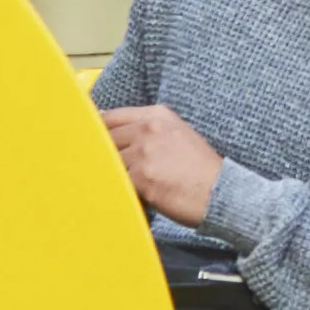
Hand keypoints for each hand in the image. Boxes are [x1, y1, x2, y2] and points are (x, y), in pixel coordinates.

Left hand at [102, 100, 222, 228]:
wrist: (220, 192)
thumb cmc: (201, 169)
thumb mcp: (178, 135)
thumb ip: (148, 130)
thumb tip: (114, 135)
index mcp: (157, 115)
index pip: (111, 116)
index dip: (97, 131)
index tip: (89, 141)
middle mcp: (148, 128)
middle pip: (105, 138)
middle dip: (103, 155)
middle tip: (104, 168)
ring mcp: (143, 152)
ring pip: (109, 162)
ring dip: (112, 174)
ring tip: (121, 184)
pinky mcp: (141, 176)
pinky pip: (117, 182)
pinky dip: (120, 190)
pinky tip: (129, 195)